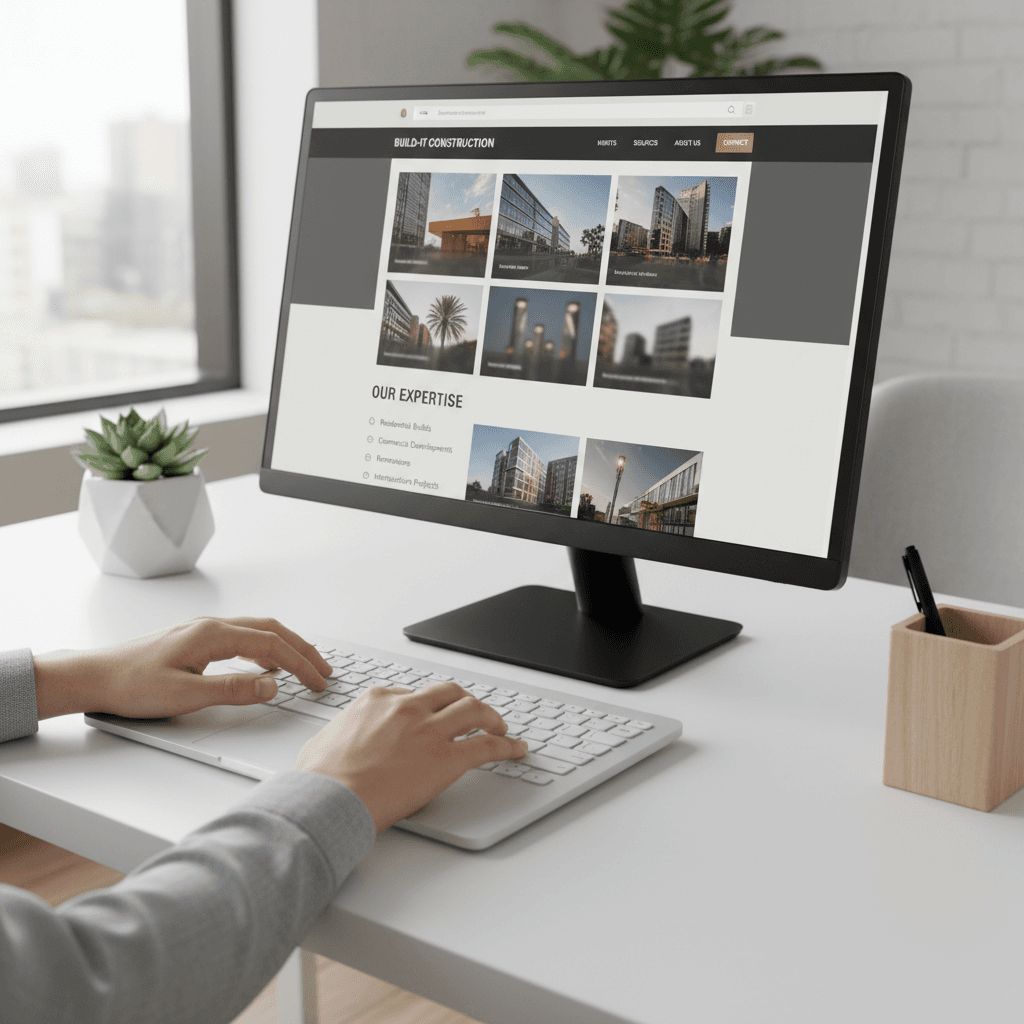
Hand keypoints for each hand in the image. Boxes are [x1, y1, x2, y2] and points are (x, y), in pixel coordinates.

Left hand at [32, 616, 331, 719]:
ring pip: (259, 630)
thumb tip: (273, 684)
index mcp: (213, 634)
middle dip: (302, 649)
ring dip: (286, 646)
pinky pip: (244, 637)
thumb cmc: (131, 685)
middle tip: (324, 669)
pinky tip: (266, 663)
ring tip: (305, 664)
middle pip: (271, 630)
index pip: (271, 645)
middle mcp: (212, 626)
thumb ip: (232, 689)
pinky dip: (266, 647)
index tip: (318, 681)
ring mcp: (204, 631)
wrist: (95, 677)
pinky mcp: (197, 640)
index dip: (300, 663)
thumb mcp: (185, 695)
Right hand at [295, 681, 528, 831]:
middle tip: (474, 713)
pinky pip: (487, 745)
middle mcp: (408, 708)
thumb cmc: (321, 779)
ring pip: (474, 710)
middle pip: (450, 693)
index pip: (414, 695)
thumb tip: (335, 742)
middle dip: (464, 701)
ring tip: (500, 726)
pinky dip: (507, 745)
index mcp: (378, 700)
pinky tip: (516, 748)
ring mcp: (430, 731)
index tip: (434, 715)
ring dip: (491, 717)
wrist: (329, 799)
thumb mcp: (323, 742)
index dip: (428, 706)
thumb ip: (341, 734)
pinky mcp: (447, 758)